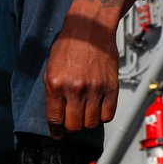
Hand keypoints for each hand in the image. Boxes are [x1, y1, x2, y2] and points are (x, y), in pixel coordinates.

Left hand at [44, 0, 137, 139]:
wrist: (90, 29)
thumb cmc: (67, 46)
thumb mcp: (50, 69)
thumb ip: (52, 93)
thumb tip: (56, 116)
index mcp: (55, 84)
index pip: (55, 119)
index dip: (55, 130)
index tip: (57, 134)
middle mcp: (75, 89)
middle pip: (74, 125)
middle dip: (71, 126)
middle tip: (72, 119)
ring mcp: (95, 89)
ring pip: (92, 123)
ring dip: (87, 121)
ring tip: (85, 111)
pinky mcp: (112, 87)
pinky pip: (108, 114)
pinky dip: (103, 115)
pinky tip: (97, 108)